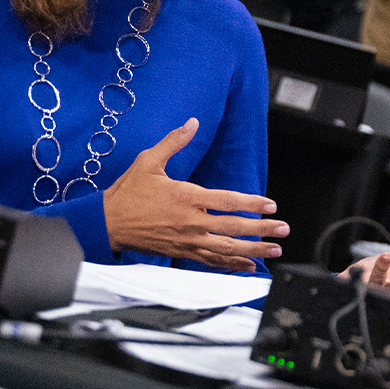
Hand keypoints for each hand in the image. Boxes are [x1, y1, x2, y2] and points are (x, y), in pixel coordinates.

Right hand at [103, 119, 289, 269]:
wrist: (106, 223)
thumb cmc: (127, 193)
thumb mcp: (148, 161)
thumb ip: (174, 142)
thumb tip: (192, 123)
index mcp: (186, 197)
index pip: (227, 201)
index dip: (252, 203)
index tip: (271, 205)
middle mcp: (190, 222)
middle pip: (234, 227)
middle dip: (262, 230)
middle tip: (283, 230)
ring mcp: (187, 240)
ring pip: (227, 249)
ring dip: (253, 250)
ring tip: (274, 250)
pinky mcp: (181, 253)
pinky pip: (211, 261)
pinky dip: (231, 264)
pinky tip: (248, 265)